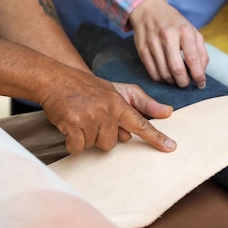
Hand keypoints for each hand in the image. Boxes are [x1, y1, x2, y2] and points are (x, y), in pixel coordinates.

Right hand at [40, 70, 175, 154]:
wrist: (56, 79)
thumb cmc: (90, 88)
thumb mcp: (119, 91)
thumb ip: (144, 103)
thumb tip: (168, 112)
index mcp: (119, 103)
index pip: (141, 123)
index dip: (156, 137)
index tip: (171, 147)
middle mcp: (106, 110)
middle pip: (111, 143)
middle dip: (101, 136)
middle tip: (93, 118)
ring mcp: (89, 117)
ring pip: (94, 146)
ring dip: (86, 138)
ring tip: (81, 119)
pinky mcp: (71, 123)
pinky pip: (77, 148)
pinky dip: (72, 143)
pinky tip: (70, 126)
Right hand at [129, 0, 208, 88]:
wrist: (148, 9)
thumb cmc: (174, 23)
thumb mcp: (192, 31)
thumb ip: (201, 52)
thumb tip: (201, 72)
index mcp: (184, 31)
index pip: (193, 59)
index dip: (198, 76)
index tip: (200, 83)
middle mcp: (168, 36)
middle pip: (177, 69)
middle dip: (184, 82)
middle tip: (186, 83)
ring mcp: (153, 43)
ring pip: (164, 74)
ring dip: (172, 82)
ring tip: (176, 79)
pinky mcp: (142, 50)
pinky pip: (153, 73)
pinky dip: (161, 79)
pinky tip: (165, 75)